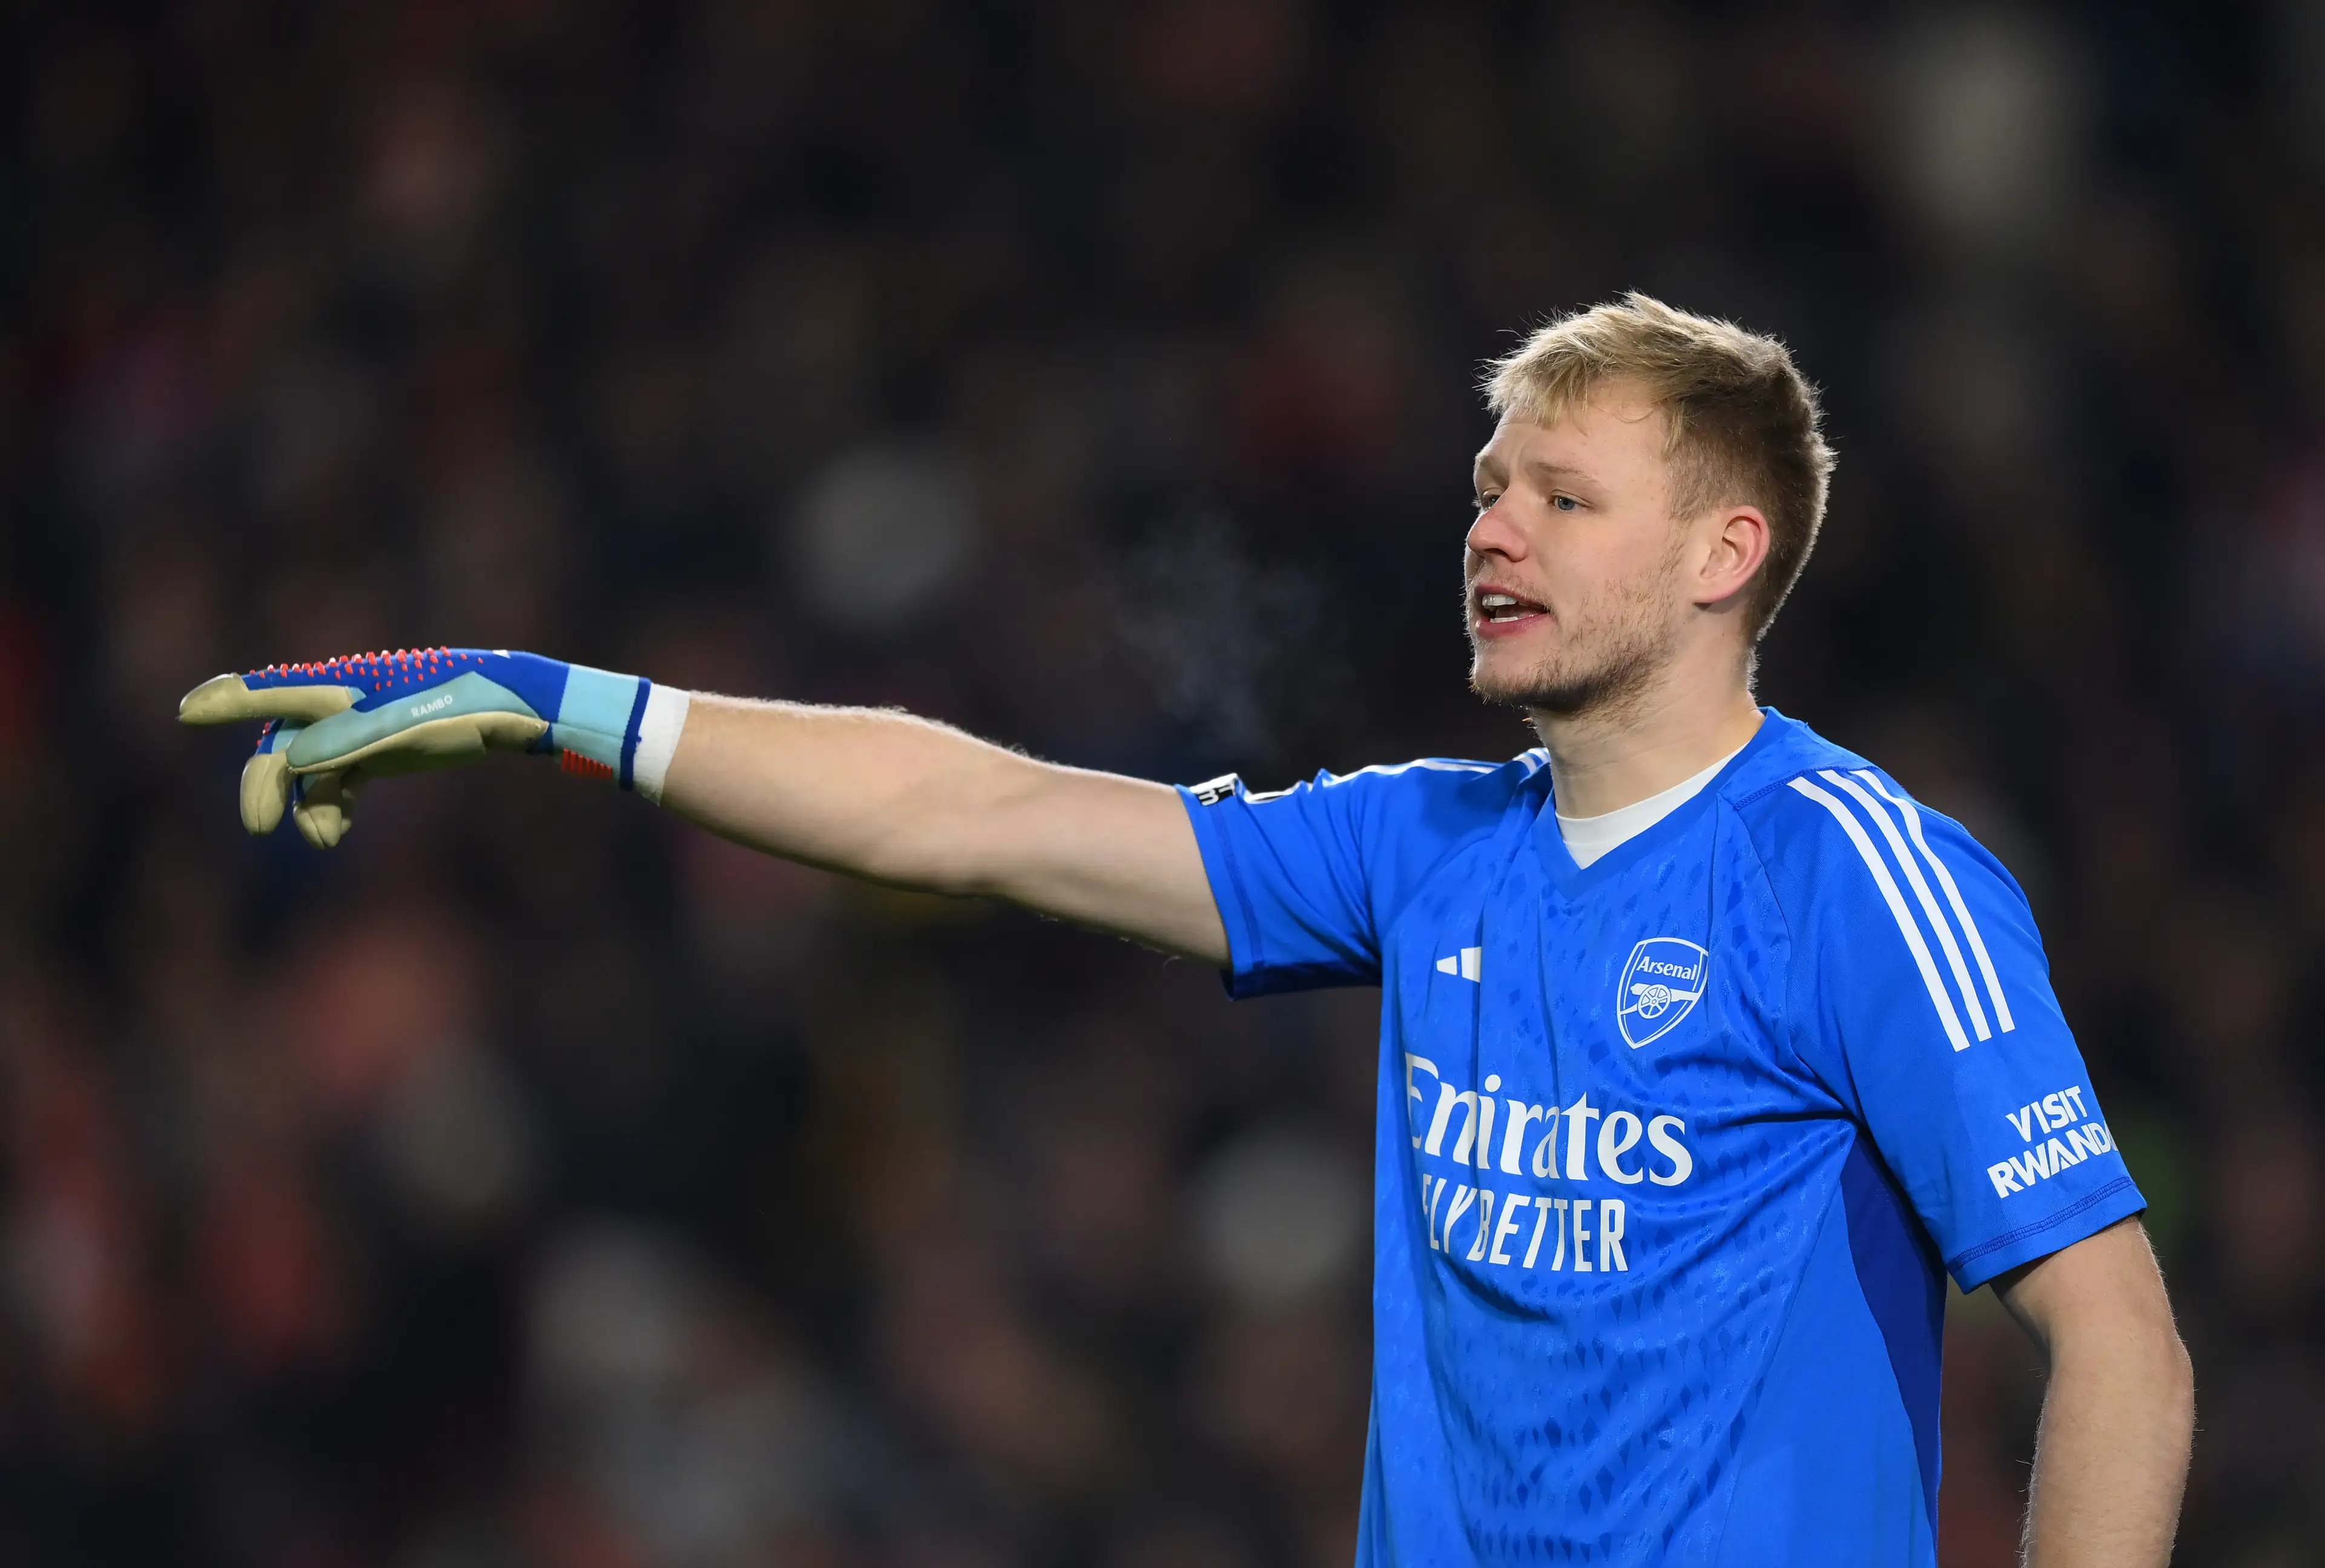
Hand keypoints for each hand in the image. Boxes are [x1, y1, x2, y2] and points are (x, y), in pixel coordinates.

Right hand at [178, 648, 664, 846]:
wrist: (517, 710)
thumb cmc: (465, 706)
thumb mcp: (407, 728)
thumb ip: (348, 743)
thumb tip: (291, 763)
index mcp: (344, 686)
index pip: (274, 693)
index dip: (230, 701)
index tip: (188, 710)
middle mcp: (344, 704)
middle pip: (285, 744)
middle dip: (265, 783)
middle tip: (257, 825)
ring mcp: (361, 729)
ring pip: (310, 771)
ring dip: (307, 806)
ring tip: (326, 839)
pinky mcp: (381, 752)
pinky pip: (337, 782)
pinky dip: (330, 807)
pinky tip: (334, 832)